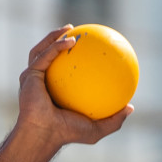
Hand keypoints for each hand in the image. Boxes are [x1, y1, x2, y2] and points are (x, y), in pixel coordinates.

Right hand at [16, 26, 132, 146]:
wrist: (45, 134)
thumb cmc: (68, 134)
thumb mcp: (97, 128)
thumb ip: (114, 119)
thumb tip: (131, 107)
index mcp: (53, 92)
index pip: (62, 72)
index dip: (72, 59)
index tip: (88, 49)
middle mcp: (41, 83)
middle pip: (48, 56)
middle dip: (59, 40)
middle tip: (76, 33)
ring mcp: (33, 78)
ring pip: (42, 50)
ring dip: (54, 36)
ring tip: (70, 28)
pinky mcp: (29, 75)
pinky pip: (45, 55)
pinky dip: (57, 46)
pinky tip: (71, 40)